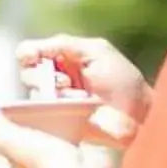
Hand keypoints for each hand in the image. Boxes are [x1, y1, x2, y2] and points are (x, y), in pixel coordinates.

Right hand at [19, 35, 149, 141]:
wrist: (138, 115)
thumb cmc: (123, 81)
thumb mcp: (97, 51)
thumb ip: (64, 44)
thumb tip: (29, 49)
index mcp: (66, 58)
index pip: (32, 52)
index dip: (29, 53)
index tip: (32, 56)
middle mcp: (58, 78)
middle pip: (27, 71)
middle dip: (40, 74)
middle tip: (64, 81)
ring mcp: (57, 102)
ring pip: (34, 92)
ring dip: (50, 90)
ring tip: (73, 94)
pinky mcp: (59, 123)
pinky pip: (41, 115)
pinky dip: (54, 108)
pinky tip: (73, 107)